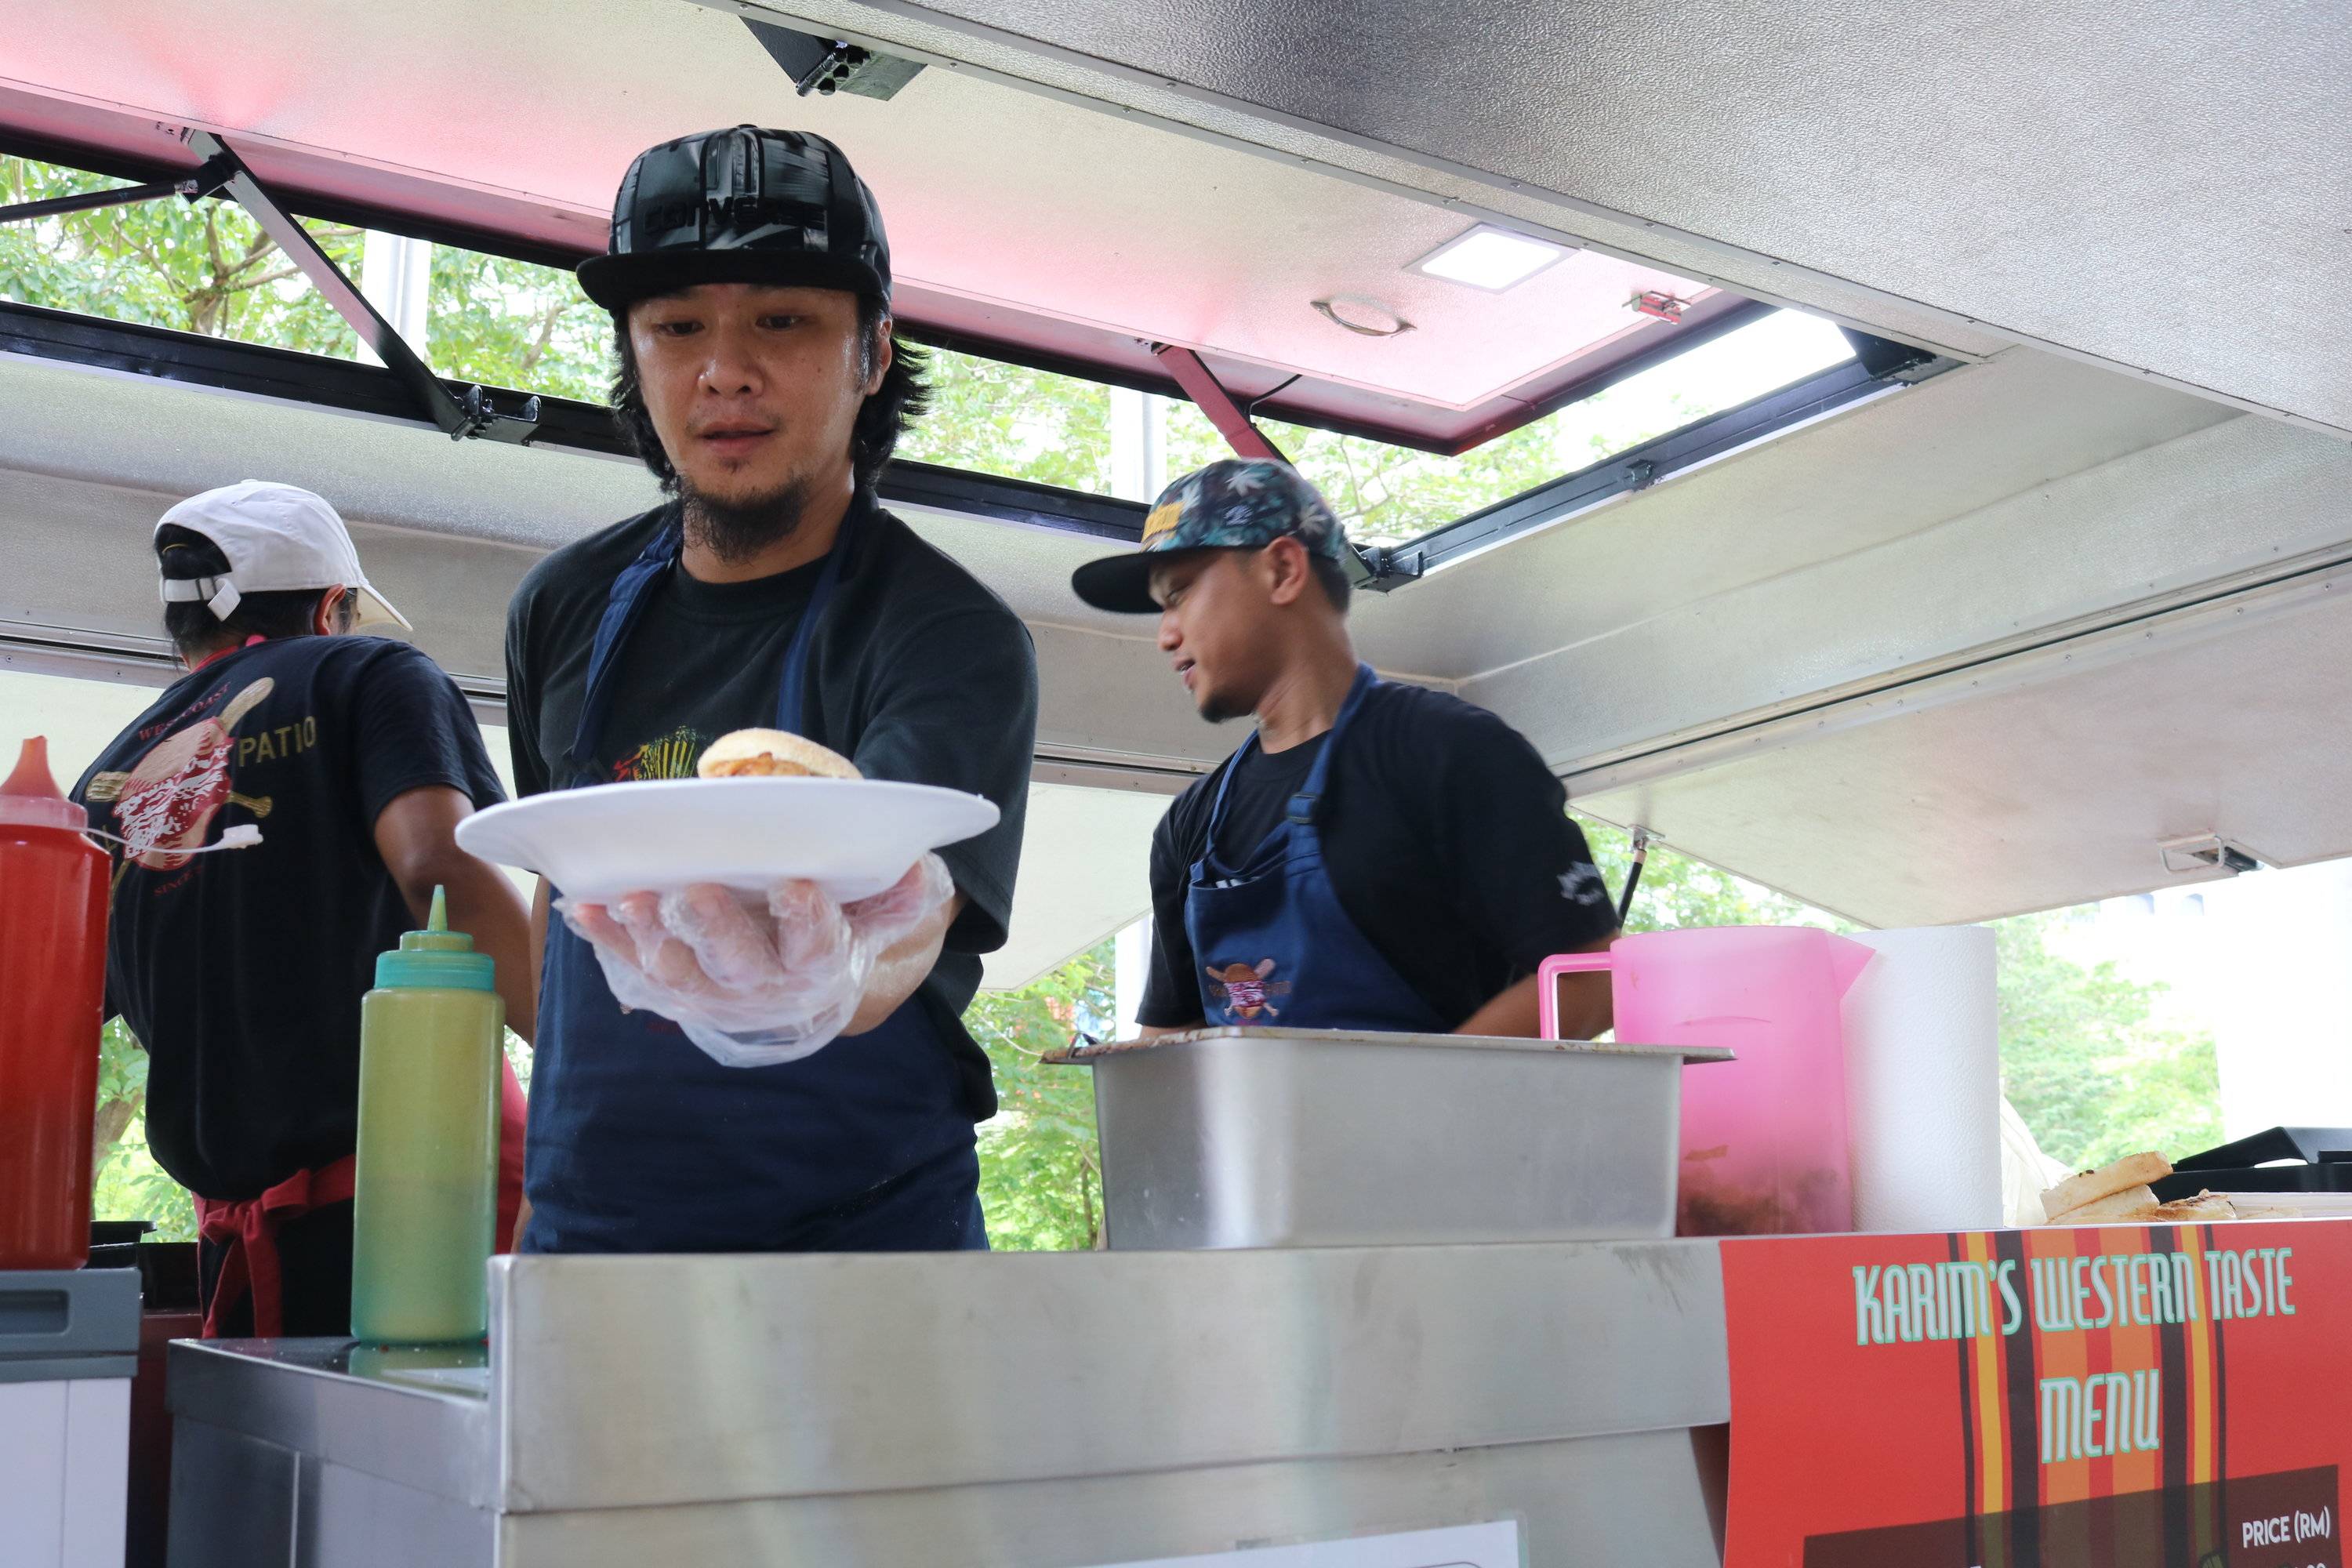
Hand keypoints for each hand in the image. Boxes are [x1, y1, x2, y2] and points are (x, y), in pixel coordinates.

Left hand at [557, 855, 952, 1066]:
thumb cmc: (838, 922)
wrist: (802, 973)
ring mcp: (712, 991)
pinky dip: (606, 942)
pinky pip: (634, 967)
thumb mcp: (874, 913)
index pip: (815, 946)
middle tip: (692, 892)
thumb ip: (894, 898)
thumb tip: (917, 875)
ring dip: (651, 938)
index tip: (795, 887)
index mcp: (817, 966)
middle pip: (738, 967)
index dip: (806, 920)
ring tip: (631, 901)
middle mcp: (763, 989)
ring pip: (680, 974)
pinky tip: (582, 910)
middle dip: (713, 929)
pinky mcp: (672, 984)